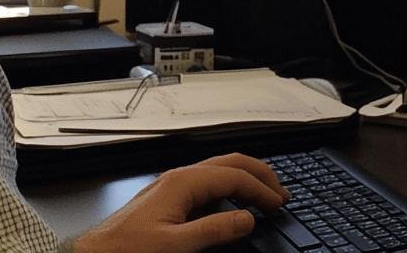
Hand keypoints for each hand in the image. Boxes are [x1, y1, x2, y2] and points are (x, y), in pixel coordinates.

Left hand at [71, 153, 289, 252]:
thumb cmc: (126, 251)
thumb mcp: (175, 246)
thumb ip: (214, 230)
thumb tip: (247, 218)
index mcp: (182, 183)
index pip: (234, 176)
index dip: (261, 189)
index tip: (279, 204)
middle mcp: (178, 178)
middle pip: (229, 163)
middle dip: (258, 174)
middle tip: (280, 192)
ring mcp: (172, 186)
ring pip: (218, 171)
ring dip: (244, 179)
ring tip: (263, 194)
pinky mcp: (168, 198)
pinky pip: (206, 184)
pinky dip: (228, 188)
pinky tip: (232, 204)